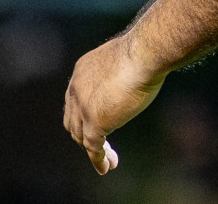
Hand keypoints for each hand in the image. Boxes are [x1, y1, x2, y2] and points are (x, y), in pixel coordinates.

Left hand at [63, 33, 166, 173]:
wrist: (144, 53)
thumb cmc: (143, 52)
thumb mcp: (125, 59)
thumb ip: (121, 72)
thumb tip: (134, 76)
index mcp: (82, 71)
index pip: (76, 100)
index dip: (85, 114)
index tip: (101, 123)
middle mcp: (76, 89)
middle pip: (74, 120)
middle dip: (85, 135)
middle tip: (101, 144)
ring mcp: (84, 107)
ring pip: (82, 137)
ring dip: (94, 150)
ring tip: (109, 161)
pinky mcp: (94, 121)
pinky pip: (93, 148)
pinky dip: (99, 160)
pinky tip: (107, 166)